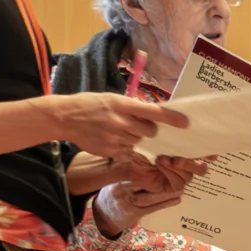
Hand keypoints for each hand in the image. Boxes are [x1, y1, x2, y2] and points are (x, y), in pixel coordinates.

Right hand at [45, 93, 186, 159]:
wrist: (65, 117)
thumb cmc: (91, 105)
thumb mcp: (112, 99)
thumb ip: (132, 107)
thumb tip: (154, 113)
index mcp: (123, 105)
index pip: (154, 112)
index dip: (172, 118)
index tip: (186, 123)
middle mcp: (121, 121)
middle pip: (150, 131)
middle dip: (149, 130)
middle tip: (137, 125)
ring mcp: (116, 138)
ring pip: (138, 141)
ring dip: (133, 137)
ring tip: (116, 129)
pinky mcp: (111, 150)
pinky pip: (127, 150)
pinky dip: (123, 145)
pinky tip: (109, 138)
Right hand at [94, 156, 203, 235]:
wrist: (103, 213)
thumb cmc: (114, 189)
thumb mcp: (116, 174)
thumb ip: (131, 165)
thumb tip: (151, 152)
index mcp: (118, 177)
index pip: (138, 171)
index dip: (155, 167)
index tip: (166, 160)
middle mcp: (122, 191)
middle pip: (148, 183)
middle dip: (167, 177)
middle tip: (178, 171)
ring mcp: (128, 205)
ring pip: (153, 197)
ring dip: (169, 191)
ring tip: (182, 185)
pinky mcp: (135, 215)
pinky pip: (153, 208)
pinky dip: (166, 203)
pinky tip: (177, 198)